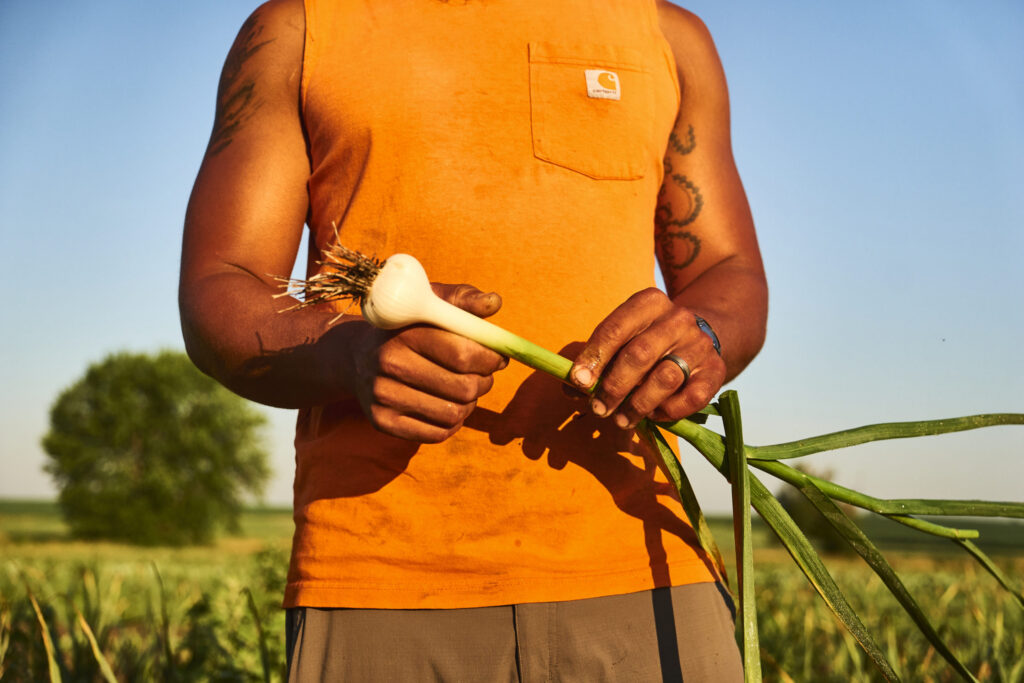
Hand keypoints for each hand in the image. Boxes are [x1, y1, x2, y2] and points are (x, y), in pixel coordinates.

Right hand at [349, 284, 508, 442]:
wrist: (357, 356)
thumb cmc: (408, 326)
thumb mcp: (430, 303)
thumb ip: (463, 300)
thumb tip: (494, 302)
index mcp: (405, 332)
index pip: (463, 354)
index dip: (491, 358)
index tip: (498, 357)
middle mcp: (389, 364)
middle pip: (463, 387)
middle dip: (484, 382)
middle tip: (483, 375)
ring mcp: (382, 396)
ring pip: (454, 413)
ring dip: (470, 403)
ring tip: (465, 389)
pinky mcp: (381, 422)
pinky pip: (438, 433)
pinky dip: (452, 422)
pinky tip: (447, 404)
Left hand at [569, 288, 724, 428]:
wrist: (699, 337)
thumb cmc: (648, 341)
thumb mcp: (623, 339)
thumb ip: (598, 359)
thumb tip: (571, 387)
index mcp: (649, 303)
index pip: (616, 329)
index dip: (594, 357)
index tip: (579, 382)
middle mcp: (677, 319)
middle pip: (639, 355)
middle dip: (614, 386)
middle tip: (598, 408)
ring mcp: (699, 344)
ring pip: (664, 379)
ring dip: (637, 405)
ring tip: (620, 419)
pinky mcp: (715, 370)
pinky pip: (690, 398)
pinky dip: (668, 411)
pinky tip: (653, 414)